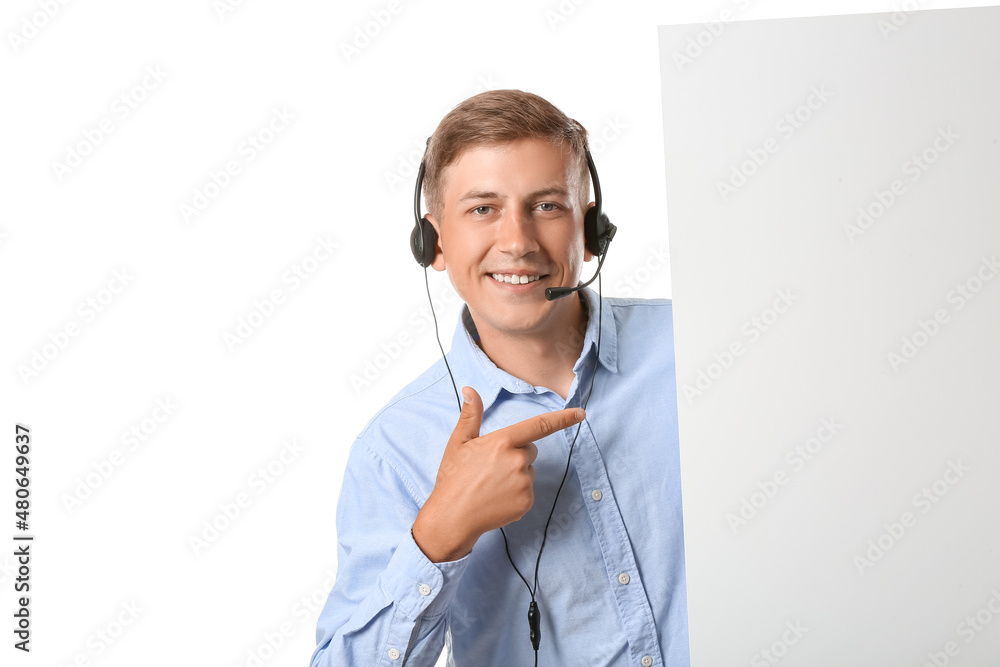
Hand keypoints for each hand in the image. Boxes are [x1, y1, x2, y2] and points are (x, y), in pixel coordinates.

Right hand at [412, 386, 585, 562]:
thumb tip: (470, 389)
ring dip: (516, 474)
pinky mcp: (527, 501)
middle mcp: (517, 460)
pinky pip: (528, 490)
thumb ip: (470, 415)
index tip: (581, 413)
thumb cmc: (454, 478)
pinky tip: (497, 497)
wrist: (453, 517)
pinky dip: (516, 492)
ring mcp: (524, 483)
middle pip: (530, 450)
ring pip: (528, 471)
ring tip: (491, 484)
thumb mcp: (458, 443)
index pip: (539, 426)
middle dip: (516, 454)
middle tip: (491, 467)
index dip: (563, 418)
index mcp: (502, 442)